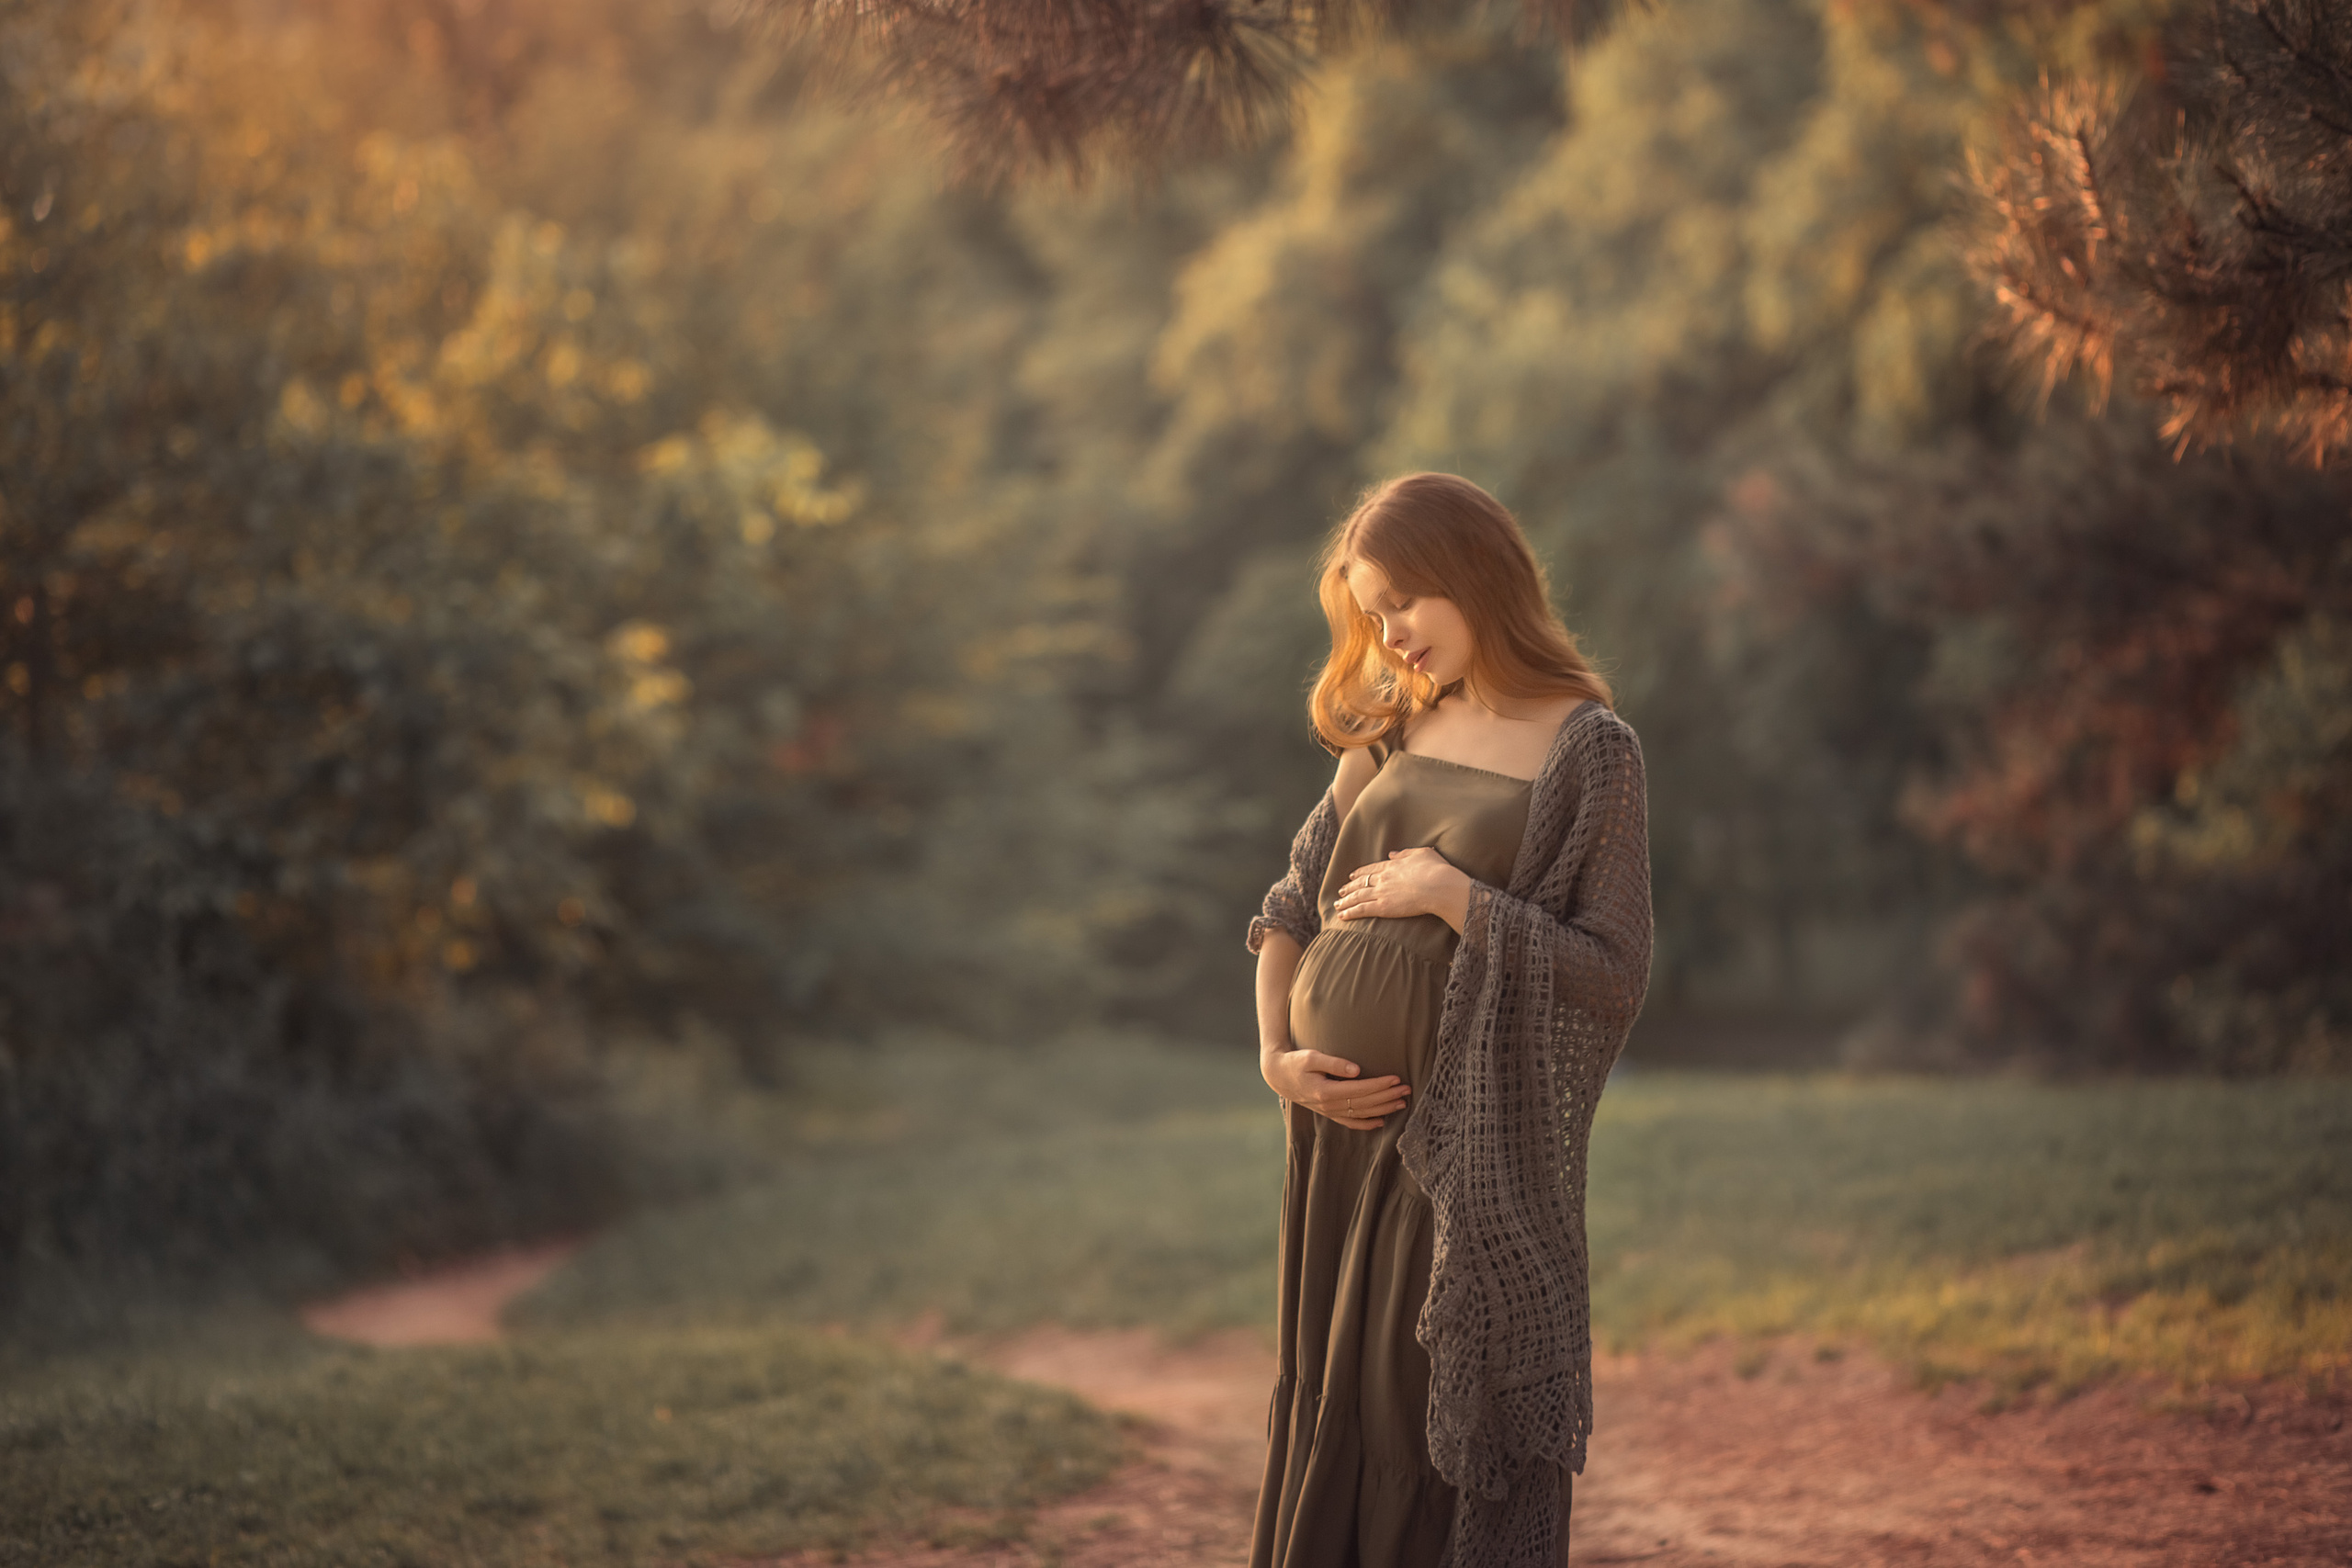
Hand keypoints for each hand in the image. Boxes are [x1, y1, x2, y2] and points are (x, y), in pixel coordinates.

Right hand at [1261, 1046, 1408, 1130]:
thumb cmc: (1295, 1062)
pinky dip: (1366, 1124)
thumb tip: (1357, 1070)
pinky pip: (1350, 1122)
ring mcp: (1329, 1112)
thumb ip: (1334, 1063)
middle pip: (1364, 1103)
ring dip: (1383, 1109)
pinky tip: (1380, 1122)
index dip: (1379, 1085)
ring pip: (1361, 1114)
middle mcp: (1329, 1105)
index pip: (1360, 1090)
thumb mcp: (1311, 1057)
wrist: (1278, 1075)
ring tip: (1401, 1103)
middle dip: (1387, 1097)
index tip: (1396, 1079)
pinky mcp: (1328, 1113)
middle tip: (1406, 1089)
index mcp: (1325, 1092)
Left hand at [1331, 846, 1471, 930]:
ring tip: (1337, 904)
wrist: (1439, 886)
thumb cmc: (1436, 870)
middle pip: (1361, 883)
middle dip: (1349, 887)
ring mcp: (1382, 892)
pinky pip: (1362, 909)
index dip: (1359, 873)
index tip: (1351, 876)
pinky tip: (1342, 915)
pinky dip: (1350, 912)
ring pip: (1358, 896)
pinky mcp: (1383, 907)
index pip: (1371, 869)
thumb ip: (1405, 853)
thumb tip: (1392, 854)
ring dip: (1345, 901)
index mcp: (1392, 865)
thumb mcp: (1421, 854)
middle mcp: (1383, 878)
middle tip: (1341, 891)